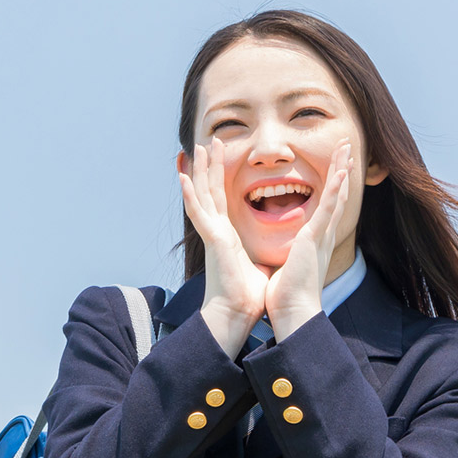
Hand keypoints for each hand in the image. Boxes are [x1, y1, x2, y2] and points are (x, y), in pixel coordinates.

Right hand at [179, 136, 264, 354]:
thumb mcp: (258, 265)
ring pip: (203, 196)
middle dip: (210, 166)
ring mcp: (212, 235)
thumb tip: (273, 254)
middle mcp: (217, 232)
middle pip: (211, 192)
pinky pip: (199, 213)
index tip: (218, 160)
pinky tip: (184, 178)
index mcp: (227, 237)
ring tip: (197, 148)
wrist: (236, 315)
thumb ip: (258, 254)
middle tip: (207, 142)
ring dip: (199, 171)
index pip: (222, 201)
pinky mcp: (213, 241)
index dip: (219, 179)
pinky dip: (190, 194)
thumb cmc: (247, 297)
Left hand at [265, 138, 354, 338]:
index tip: (336, 165)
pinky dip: (336, 190)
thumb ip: (292, 254)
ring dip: (341, 171)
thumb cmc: (287, 294)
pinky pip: (328, 210)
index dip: (333, 184)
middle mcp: (323, 236)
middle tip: (347, 147)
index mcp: (315, 241)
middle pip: (337, 196)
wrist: (293, 312)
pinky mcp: (315, 239)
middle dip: (341, 170)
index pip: (327, 206)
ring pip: (336, 196)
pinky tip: (342, 172)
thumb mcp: (289, 265)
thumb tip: (287, 253)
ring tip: (347, 149)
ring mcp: (321, 236)